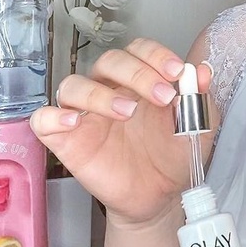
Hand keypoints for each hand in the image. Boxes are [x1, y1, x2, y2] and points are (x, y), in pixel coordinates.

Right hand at [29, 41, 212, 225]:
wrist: (160, 196)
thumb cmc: (173, 154)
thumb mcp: (197, 126)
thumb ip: (199, 99)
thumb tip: (202, 72)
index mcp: (139, 79)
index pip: (138, 50)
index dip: (156, 55)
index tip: (178, 72)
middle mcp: (109, 89)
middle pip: (108, 61)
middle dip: (137, 73)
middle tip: (163, 96)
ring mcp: (85, 114)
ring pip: (73, 85)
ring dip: (99, 93)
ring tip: (127, 112)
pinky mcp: (67, 140)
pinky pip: (44, 120)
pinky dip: (53, 117)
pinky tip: (74, 123)